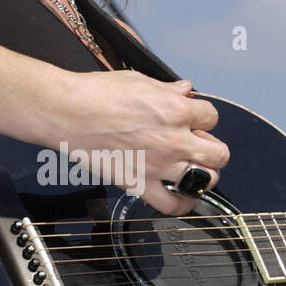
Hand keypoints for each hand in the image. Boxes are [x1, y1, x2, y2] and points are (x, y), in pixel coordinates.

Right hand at [60, 72, 229, 214]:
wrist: (67, 112)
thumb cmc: (96, 94)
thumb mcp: (139, 80)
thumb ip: (168, 89)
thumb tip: (185, 90)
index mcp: (175, 110)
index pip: (211, 116)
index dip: (202, 117)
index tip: (192, 118)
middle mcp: (174, 140)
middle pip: (219, 153)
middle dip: (212, 148)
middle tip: (197, 145)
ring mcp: (160, 166)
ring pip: (206, 180)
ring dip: (203, 175)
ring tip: (193, 169)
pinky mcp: (140, 184)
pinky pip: (172, 205)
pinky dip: (182, 205)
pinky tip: (182, 197)